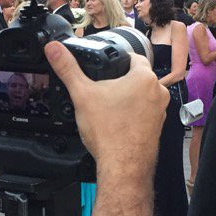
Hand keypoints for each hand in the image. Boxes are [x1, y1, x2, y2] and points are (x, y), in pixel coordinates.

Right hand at [44, 41, 166, 171]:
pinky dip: (132, 116)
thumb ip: (67, 68)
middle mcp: (157, 92)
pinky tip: (117, 124)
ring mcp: (160, 112)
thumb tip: (55, 49)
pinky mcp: (157, 128)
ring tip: (109, 108)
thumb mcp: (82, 94)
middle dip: (121, 81)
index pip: (134, 57)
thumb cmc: (109, 133)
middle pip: (137, 77)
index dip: (118, 60)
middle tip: (103, 90)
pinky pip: (145, 114)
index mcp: (143, 78)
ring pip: (142, 96)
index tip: (108, 65)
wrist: (123, 166)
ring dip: (128, 99)